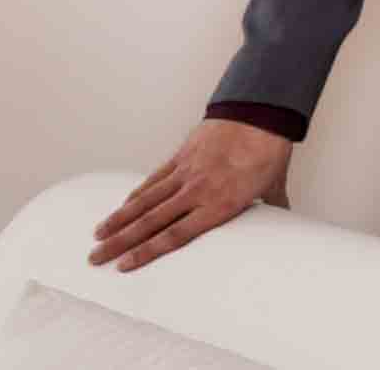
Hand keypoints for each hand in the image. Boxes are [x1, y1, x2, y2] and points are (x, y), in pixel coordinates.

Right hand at [88, 118, 292, 270]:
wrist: (260, 113)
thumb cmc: (268, 151)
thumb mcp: (273, 185)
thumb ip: (272, 205)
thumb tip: (284, 218)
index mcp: (220, 204)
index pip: (176, 235)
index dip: (148, 253)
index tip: (124, 266)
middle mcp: (198, 191)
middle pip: (151, 222)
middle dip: (121, 243)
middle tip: (96, 259)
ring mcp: (186, 172)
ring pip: (145, 201)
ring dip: (119, 220)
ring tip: (98, 237)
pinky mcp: (181, 156)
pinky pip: (153, 180)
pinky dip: (136, 195)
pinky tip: (121, 207)